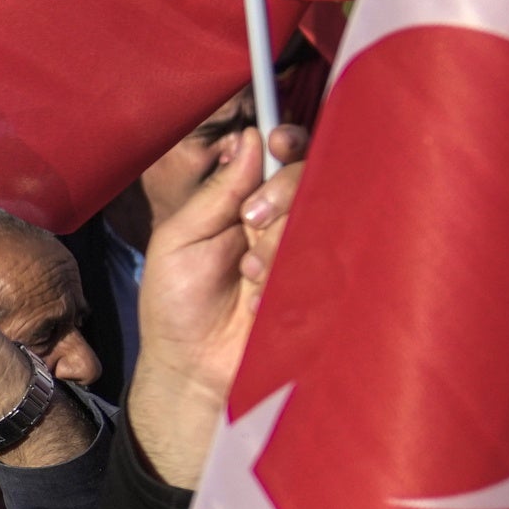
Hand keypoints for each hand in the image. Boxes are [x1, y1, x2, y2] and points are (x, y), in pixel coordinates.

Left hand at [126, 126, 299, 490]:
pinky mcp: (330, 293)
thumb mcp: (181, 239)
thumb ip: (218, 192)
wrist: (191, 368)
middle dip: (285, 191)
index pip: (290, 159)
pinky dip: (292, 278)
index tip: (278, 139)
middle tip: (251, 219)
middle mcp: (291, 225)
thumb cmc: (177, 304)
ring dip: (282, 242)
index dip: (291, 143)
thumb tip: (250, 140)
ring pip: (325, 219)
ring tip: (249, 275)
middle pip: (317, 179)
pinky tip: (264, 300)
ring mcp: (313, 258)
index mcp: (255, 206)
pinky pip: (331, 265)